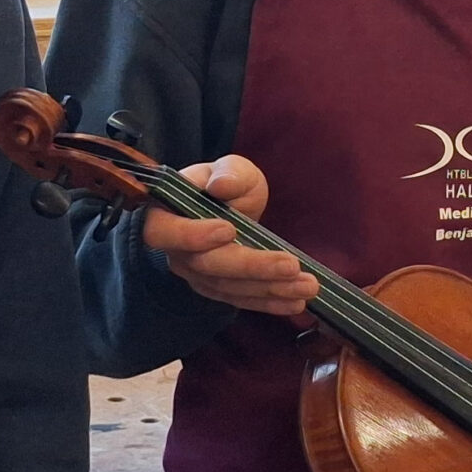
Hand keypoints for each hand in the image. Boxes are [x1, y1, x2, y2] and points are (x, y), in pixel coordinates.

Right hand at [140, 157, 316, 314]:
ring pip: (230, 288)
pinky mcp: (219, 291)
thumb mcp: (230, 169)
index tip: (228, 229)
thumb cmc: (224, 184)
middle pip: (207, 266)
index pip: (163, 231)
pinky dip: (271, 303)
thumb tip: (222, 185)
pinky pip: (243, 300)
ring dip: (271, 289)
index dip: (191, 235)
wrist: (229, 207)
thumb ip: (228, 173)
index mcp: (166, 216)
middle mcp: (177, 252)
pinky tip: (297, 303)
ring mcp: (197, 276)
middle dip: (252, 267)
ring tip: (308, 285)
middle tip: (291, 265)